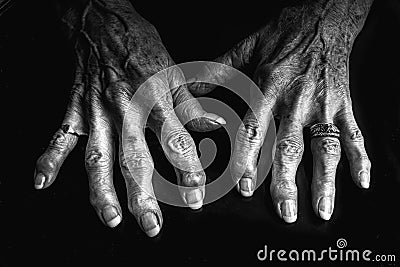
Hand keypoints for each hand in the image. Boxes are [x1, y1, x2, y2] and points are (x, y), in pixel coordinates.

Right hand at [33, 0, 224, 235]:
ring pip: (98, 156)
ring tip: (111, 218)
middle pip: (135, 157)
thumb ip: (193, 104)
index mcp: (155, 99)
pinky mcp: (75, 110)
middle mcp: (126, 110)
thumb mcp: (175, 72)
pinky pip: (60, 137)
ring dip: (101, 190)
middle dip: (144, 194)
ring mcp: (97, 112)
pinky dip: (48, 159)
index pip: (175, 140)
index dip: (186, 170)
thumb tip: (216, 126)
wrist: (103, 23)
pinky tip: (41, 182)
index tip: (195, 196)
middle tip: (152, 224)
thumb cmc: (141, 47)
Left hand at [189, 0, 372, 221]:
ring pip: (324, 146)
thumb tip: (187, 89)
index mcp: (267, 89)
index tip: (243, 187)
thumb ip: (216, 72)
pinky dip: (360, 158)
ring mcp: (323, 104)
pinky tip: (361, 182)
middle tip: (284, 212)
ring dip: (325, 180)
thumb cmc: (282, 36)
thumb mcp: (245, 49)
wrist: (322, 18)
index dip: (248, 160)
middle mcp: (295, 101)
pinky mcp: (344, 104)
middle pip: (289, 147)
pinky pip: (354, 133)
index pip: (254, 131)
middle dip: (286, 182)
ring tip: (321, 209)